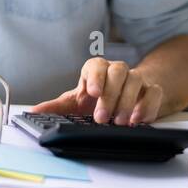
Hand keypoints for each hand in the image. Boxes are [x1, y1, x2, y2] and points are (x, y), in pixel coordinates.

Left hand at [32, 57, 164, 126]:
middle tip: (102, 118)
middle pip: (118, 72)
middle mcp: (117, 71)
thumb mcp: (76, 103)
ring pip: (136, 80)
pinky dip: (148, 105)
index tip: (92, 92)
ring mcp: (136, 79)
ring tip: (119, 122)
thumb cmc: (97, 99)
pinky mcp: (152, 90)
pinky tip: (138, 119)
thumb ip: (56, 107)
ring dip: (128, 102)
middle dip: (110, 95)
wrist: (126, 97)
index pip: (96, 65)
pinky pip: (154, 92)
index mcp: (97, 70)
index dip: (95, 77)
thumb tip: (33, 112)